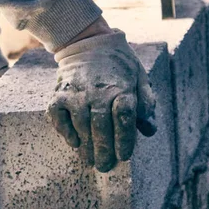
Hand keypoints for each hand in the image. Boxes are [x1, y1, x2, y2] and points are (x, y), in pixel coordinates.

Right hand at [47, 30, 155, 171]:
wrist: (88, 42)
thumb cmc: (118, 64)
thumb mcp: (140, 77)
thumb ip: (146, 103)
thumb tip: (149, 130)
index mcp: (121, 88)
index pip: (125, 118)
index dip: (125, 139)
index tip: (124, 156)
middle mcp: (98, 91)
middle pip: (101, 127)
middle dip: (104, 151)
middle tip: (105, 166)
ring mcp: (77, 92)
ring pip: (81, 125)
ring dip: (86, 146)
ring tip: (90, 160)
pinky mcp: (59, 93)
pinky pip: (58, 116)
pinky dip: (64, 131)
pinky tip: (73, 142)